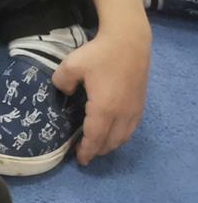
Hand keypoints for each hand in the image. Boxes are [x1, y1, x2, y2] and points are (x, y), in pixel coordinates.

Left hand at [52, 27, 149, 165]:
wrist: (129, 42)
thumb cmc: (99, 54)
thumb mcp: (71, 65)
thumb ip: (61, 82)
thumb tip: (65, 93)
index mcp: (104, 109)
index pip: (95, 137)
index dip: (87, 150)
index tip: (79, 159)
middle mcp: (122, 114)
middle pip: (110, 142)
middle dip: (97, 150)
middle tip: (84, 153)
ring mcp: (134, 111)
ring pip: (122, 137)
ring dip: (109, 145)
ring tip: (96, 144)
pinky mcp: (140, 105)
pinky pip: (131, 129)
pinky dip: (120, 136)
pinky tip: (113, 131)